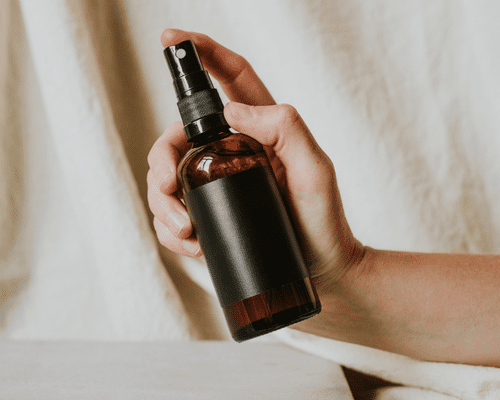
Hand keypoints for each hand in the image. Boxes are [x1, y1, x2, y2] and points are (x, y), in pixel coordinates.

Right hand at [147, 29, 363, 287]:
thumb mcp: (315, 171)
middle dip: (161, 158)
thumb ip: (286, 128)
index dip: (202, 52)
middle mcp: (232, 152)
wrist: (321, 272)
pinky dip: (171, 229)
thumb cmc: (322, 223)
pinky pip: (173, 214)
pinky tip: (191, 242)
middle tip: (169, 186)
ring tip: (185, 228)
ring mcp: (217, 184)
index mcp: (260, 131)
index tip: (172, 39)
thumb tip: (234, 109)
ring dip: (162, 200)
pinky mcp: (210, 214)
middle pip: (178, 135)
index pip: (230, 78)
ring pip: (167, 176)